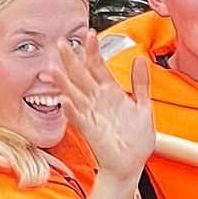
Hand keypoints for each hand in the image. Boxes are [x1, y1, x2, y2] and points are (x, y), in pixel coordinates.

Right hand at [58, 33, 154, 184]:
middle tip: (62, 42)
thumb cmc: (135, 139)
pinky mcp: (90, 131)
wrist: (131, 164)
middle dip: (72, 59)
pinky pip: (78, 118)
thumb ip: (141, 83)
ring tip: (54, 68)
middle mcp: (98, 102)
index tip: (89, 34)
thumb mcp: (143, 106)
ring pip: (73, 94)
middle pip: (81, 76)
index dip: (93, 51)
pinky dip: (71, 109)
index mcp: (111, 94)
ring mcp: (92, 115)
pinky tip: (65, 100)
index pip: (98, 67)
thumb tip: (140, 59)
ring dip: (63, 82)